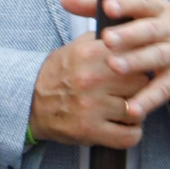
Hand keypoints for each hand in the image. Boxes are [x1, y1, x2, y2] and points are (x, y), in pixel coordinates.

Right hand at [29, 30, 146, 148]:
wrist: (29, 102)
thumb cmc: (58, 74)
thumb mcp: (76, 47)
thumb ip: (103, 40)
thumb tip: (132, 31)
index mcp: (90, 54)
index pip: (134, 54)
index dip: (140, 61)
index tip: (140, 66)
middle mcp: (92, 80)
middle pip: (140, 82)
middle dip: (140, 87)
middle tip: (133, 90)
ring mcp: (92, 107)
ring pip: (137, 110)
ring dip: (137, 112)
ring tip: (129, 109)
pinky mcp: (90, 131)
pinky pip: (128, 137)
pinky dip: (132, 134)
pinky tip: (125, 127)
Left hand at [65, 0, 169, 119]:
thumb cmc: (151, 31)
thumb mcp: (131, 15)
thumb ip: (95, 7)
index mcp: (156, 9)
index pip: (141, 2)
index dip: (125, 3)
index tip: (107, 6)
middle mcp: (169, 28)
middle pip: (149, 30)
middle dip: (129, 34)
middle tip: (107, 40)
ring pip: (157, 56)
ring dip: (136, 62)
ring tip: (114, 66)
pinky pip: (163, 89)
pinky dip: (148, 99)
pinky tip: (133, 107)